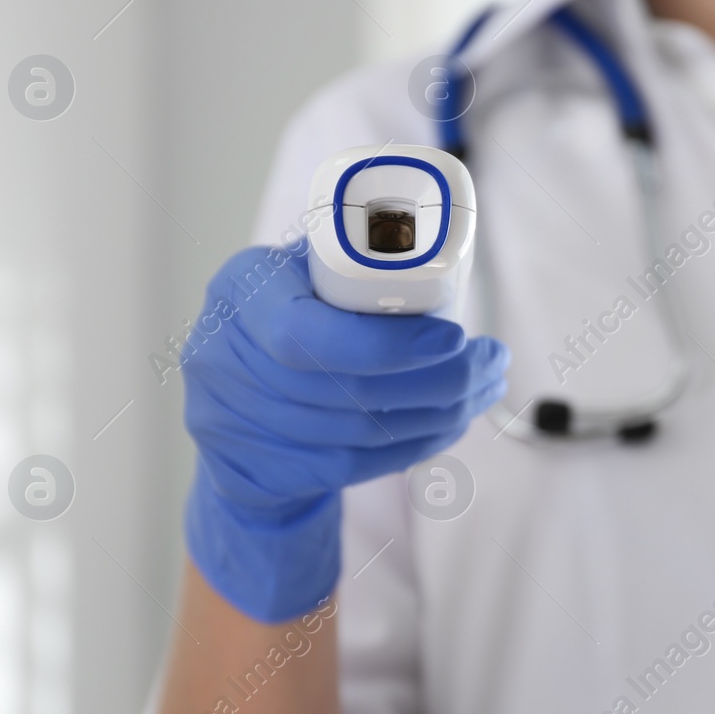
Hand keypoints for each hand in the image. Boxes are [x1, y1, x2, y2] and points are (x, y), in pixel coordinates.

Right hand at [182, 245, 507, 622]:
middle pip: (346, 390)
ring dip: (441, 414)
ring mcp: (232, 424)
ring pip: (359, 433)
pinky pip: (353, 466)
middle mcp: (221, 358)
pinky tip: (451, 421)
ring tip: (485, 387)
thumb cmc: (290, 311)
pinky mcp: (256, 472)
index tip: (455, 336)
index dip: (387, 344)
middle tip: (493, 360)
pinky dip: (415, 444)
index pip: (306, 332)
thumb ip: (351, 257)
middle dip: (439, 380)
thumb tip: (431, 241)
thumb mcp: (303, 268)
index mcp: (240, 290)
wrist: (230, 401)